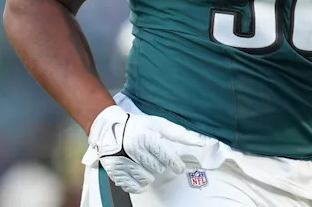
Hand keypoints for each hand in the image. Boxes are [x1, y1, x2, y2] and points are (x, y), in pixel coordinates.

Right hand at [82, 105, 204, 193]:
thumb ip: (180, 134)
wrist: (109, 128)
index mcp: (146, 136)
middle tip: (151, 156)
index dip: (174, 163)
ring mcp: (123, 161)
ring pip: (147, 179)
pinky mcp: (115, 171)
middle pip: (157, 168)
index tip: (179, 168)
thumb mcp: (158, 124)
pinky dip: (138, 184)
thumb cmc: (137, 125)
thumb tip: (202, 141)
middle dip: (157, 164)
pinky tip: (137, 173)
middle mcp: (134, 148)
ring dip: (148, 174)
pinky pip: (133, 186)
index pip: (165, 155)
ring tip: (143, 163)